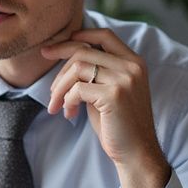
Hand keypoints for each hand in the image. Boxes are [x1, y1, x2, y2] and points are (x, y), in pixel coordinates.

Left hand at [41, 28, 170, 187]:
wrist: (137, 152)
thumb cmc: (117, 123)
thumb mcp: (108, 90)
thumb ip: (95, 71)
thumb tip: (63, 52)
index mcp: (134, 61)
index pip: (103, 35)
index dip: (76, 37)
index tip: (52, 50)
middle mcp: (132, 66)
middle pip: (82, 51)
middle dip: (58, 69)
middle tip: (49, 89)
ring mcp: (125, 79)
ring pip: (77, 68)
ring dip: (60, 88)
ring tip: (57, 105)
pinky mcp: (114, 95)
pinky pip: (77, 89)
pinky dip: (67, 101)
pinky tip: (69, 114)